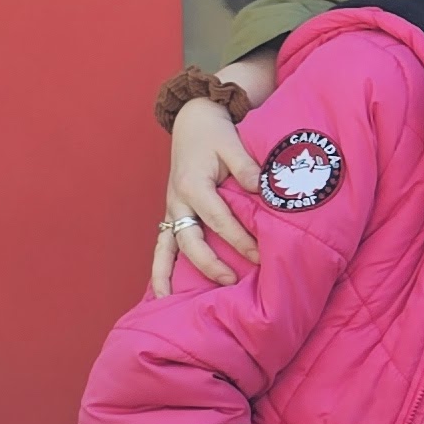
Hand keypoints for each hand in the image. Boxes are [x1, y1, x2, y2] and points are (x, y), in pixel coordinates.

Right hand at [151, 101, 262, 298]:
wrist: (194, 121)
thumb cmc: (216, 134)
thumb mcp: (232, 143)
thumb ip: (246, 167)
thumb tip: (262, 188)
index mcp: (193, 185)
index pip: (218, 219)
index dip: (239, 239)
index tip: (260, 255)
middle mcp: (177, 201)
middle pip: (190, 240)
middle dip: (210, 263)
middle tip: (232, 281)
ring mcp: (172, 209)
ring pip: (165, 246)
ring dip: (166, 274)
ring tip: (168, 302)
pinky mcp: (172, 213)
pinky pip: (162, 243)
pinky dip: (160, 266)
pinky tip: (161, 289)